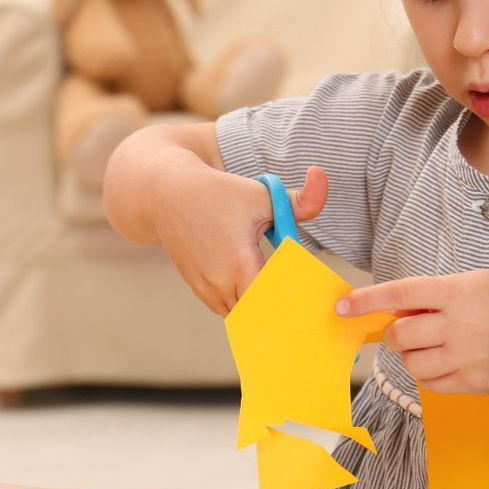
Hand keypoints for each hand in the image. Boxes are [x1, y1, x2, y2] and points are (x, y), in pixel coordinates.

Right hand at [153, 162, 328, 316]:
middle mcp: (219, 282)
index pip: (274, 302)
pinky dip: (243, 302)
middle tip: (302, 302)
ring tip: (281, 296)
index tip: (309, 297)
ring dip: (260, 305)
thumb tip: (322, 175)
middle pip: (261, 313)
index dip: (293, 301)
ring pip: (243, 313)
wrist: (167, 194)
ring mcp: (205, 289)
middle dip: (279, 306)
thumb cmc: (219, 193)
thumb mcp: (263, 194)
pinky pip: (227, 307)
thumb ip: (301, 198)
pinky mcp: (197, 288)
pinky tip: (258, 290)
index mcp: (239, 263)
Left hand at [335, 269, 488, 393]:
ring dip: (412, 353)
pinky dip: (429, 372)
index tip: (342, 307)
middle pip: (402, 334)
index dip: (368, 300)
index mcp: (459, 292)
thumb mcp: (474, 282)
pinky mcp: (473, 383)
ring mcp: (468, 357)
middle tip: (409, 328)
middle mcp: (462, 324)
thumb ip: (434, 295)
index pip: (402, 293)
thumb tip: (393, 311)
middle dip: (396, 333)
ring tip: (435, 343)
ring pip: (412, 362)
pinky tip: (449, 359)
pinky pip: (430, 383)